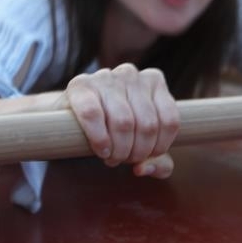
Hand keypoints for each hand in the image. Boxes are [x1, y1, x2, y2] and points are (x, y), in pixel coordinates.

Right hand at [64, 64, 178, 177]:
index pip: (169, 121)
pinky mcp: (79, 85)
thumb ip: (158, 162)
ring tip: (111, 158)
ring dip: (118, 150)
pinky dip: (99, 139)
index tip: (145, 157)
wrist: (72, 119)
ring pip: (123, 121)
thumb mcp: (142, 145)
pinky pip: (93, 114)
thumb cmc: (115, 132)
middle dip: (137, 152)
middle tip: (124, 160)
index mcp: (153, 81)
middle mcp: (131, 74)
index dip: (158, 147)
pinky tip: (101, 150)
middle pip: (147, 124)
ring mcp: (105, 76)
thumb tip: (145, 168)